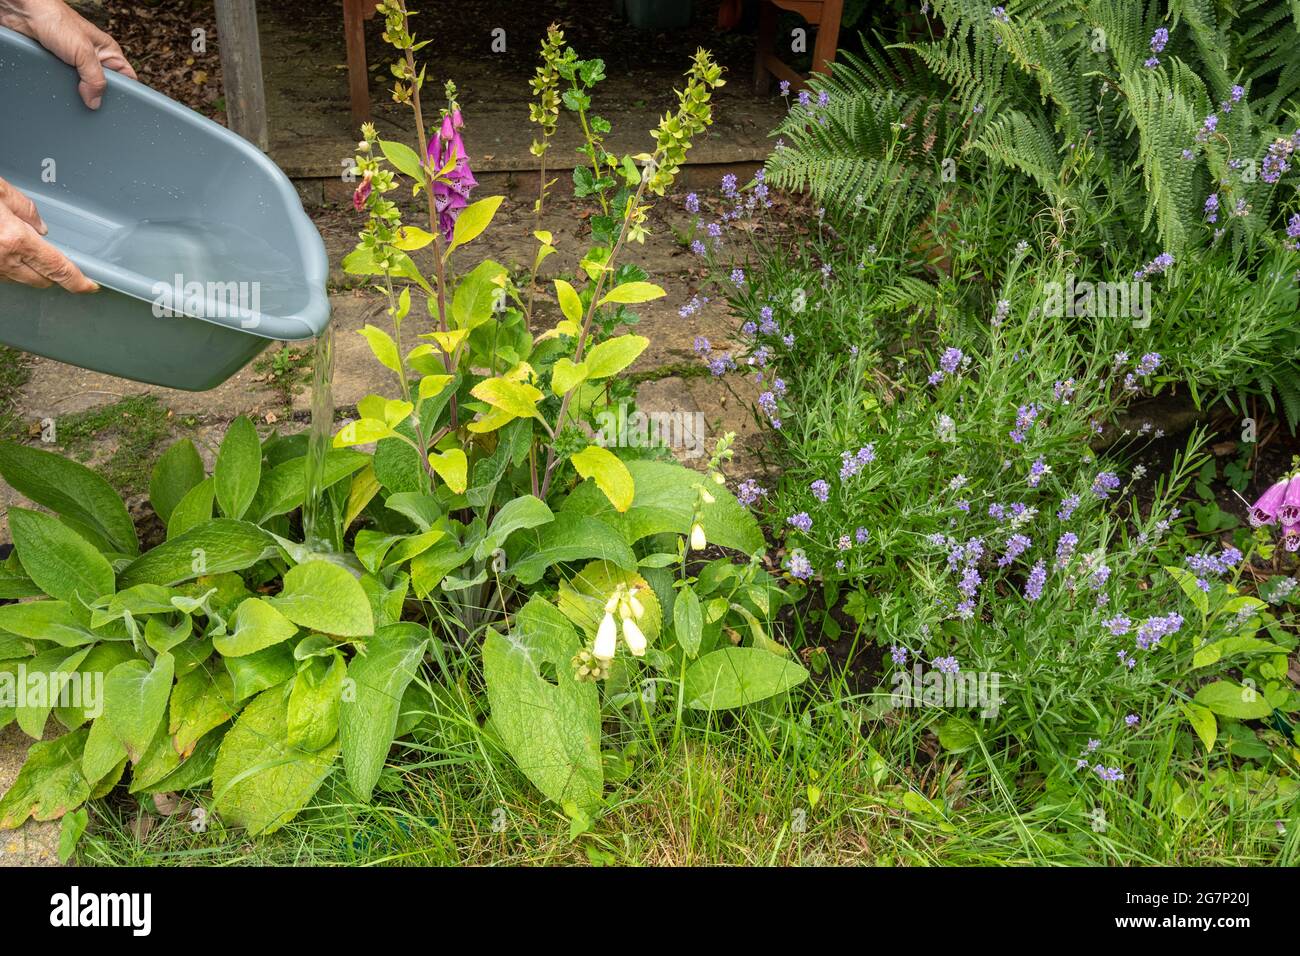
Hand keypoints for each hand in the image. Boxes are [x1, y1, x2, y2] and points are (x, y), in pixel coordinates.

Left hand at [0, 0, 135, 108]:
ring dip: (76, 92)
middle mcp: (93, 58)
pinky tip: (58, 88)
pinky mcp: (57, 65)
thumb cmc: (55, 19)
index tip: (116, 105)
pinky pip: (63, 84)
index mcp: (108, 52)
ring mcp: (75, 63)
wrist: (22, 12)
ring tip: (72, 95)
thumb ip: (94, 79)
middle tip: (91, 103)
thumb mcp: (83, 52)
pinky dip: (60, 87)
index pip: (126, 78)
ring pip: (82, 87)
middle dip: (97, 95)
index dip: (124, 92)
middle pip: (103, 87)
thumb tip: (96, 102)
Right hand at [0, 176, 96, 291]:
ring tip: (26, 248)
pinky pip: (0, 273)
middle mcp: (0, 259)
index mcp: (14, 239)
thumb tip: (40, 228)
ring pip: (18, 278)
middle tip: (61, 262)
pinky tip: (5, 247)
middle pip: (41, 280)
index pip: (58, 269)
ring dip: (29, 270)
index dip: (78, 281)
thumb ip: (23, 208)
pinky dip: (8, 265)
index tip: (91, 286)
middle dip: (54, 275)